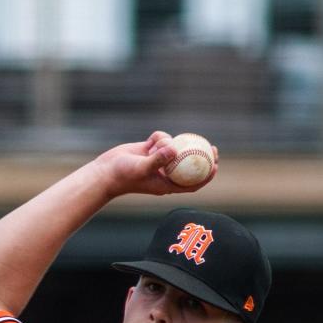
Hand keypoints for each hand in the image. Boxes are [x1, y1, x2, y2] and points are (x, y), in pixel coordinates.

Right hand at [95, 133, 218, 199]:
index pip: (192, 184)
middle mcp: (165, 173)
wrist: (106, 172)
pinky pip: (162, 139)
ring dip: (168, 144)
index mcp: (167, 184)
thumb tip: (175, 149)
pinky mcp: (151, 149)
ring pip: (174, 147)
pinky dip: (159, 137)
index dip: (206, 177)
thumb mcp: (142, 168)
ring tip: (152, 149)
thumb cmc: (124, 176)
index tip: (216, 167)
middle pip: (190, 165)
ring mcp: (159, 161)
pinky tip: (148, 142)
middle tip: (213, 148)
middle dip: (203, 157)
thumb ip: (159, 159)